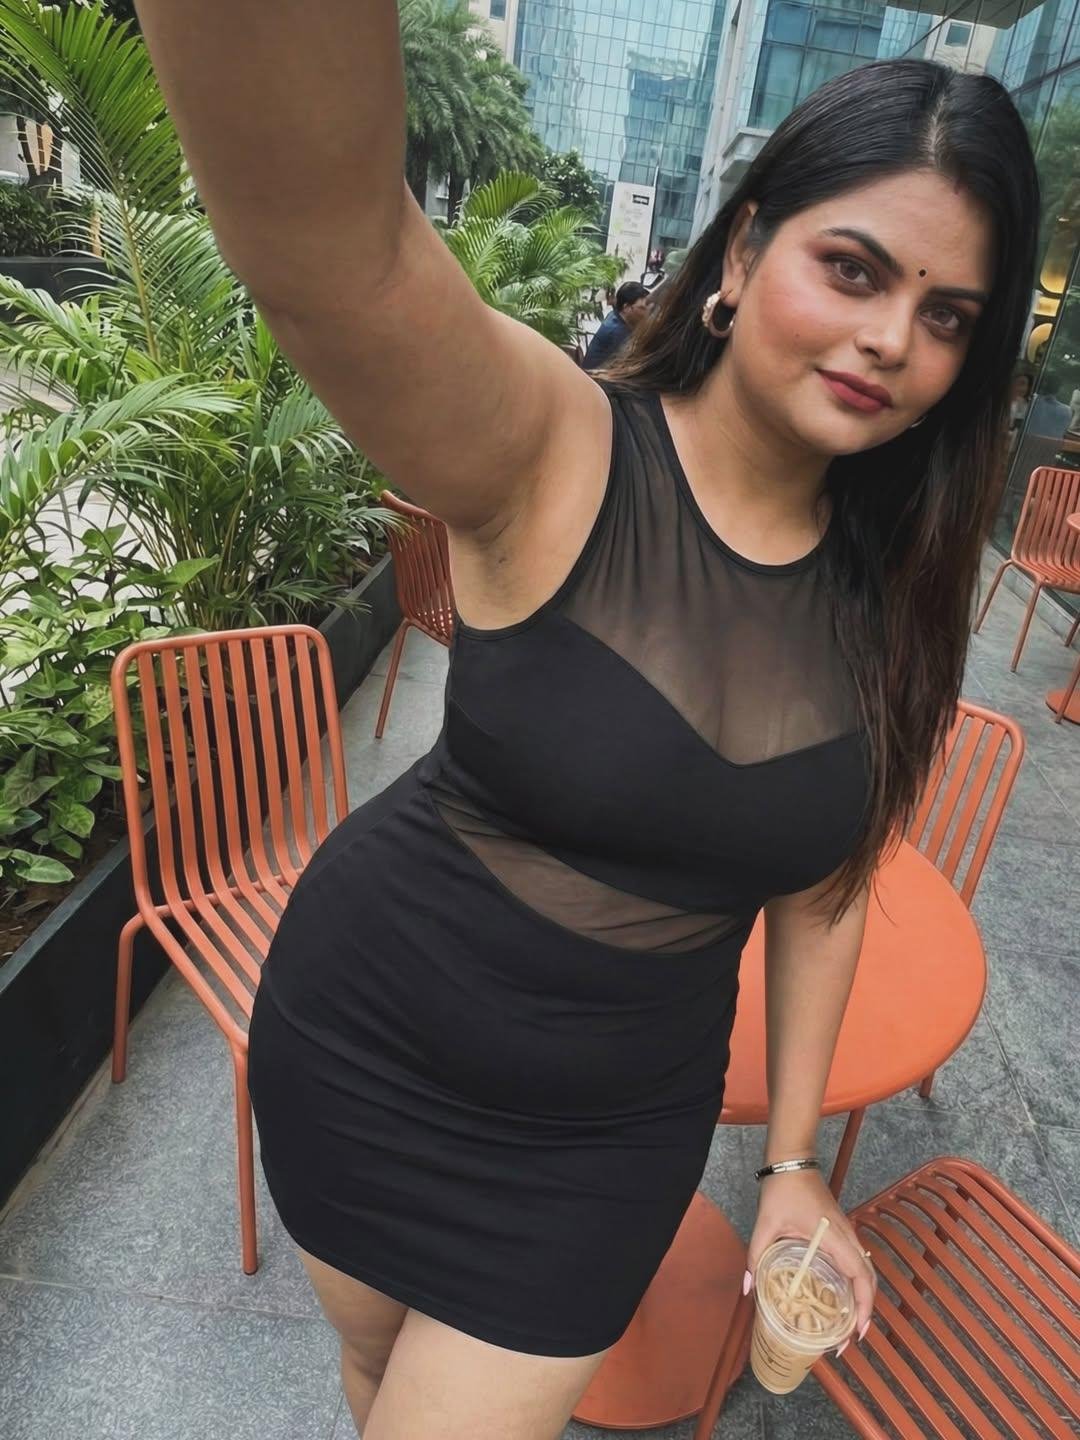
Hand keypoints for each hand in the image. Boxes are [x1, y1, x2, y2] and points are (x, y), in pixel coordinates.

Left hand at [745, 1168, 876, 1348]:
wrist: (791, 1160)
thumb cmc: (782, 1189)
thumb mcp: (765, 1224)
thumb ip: (756, 1256)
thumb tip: (748, 1289)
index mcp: (833, 1236)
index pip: (860, 1275)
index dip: (864, 1306)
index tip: (858, 1332)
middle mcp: (847, 1236)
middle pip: (868, 1279)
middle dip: (864, 1311)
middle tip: (849, 1340)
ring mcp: (846, 1233)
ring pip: (865, 1271)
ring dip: (861, 1298)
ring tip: (846, 1326)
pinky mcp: (840, 1231)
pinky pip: (855, 1262)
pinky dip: (854, 1283)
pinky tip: (840, 1298)